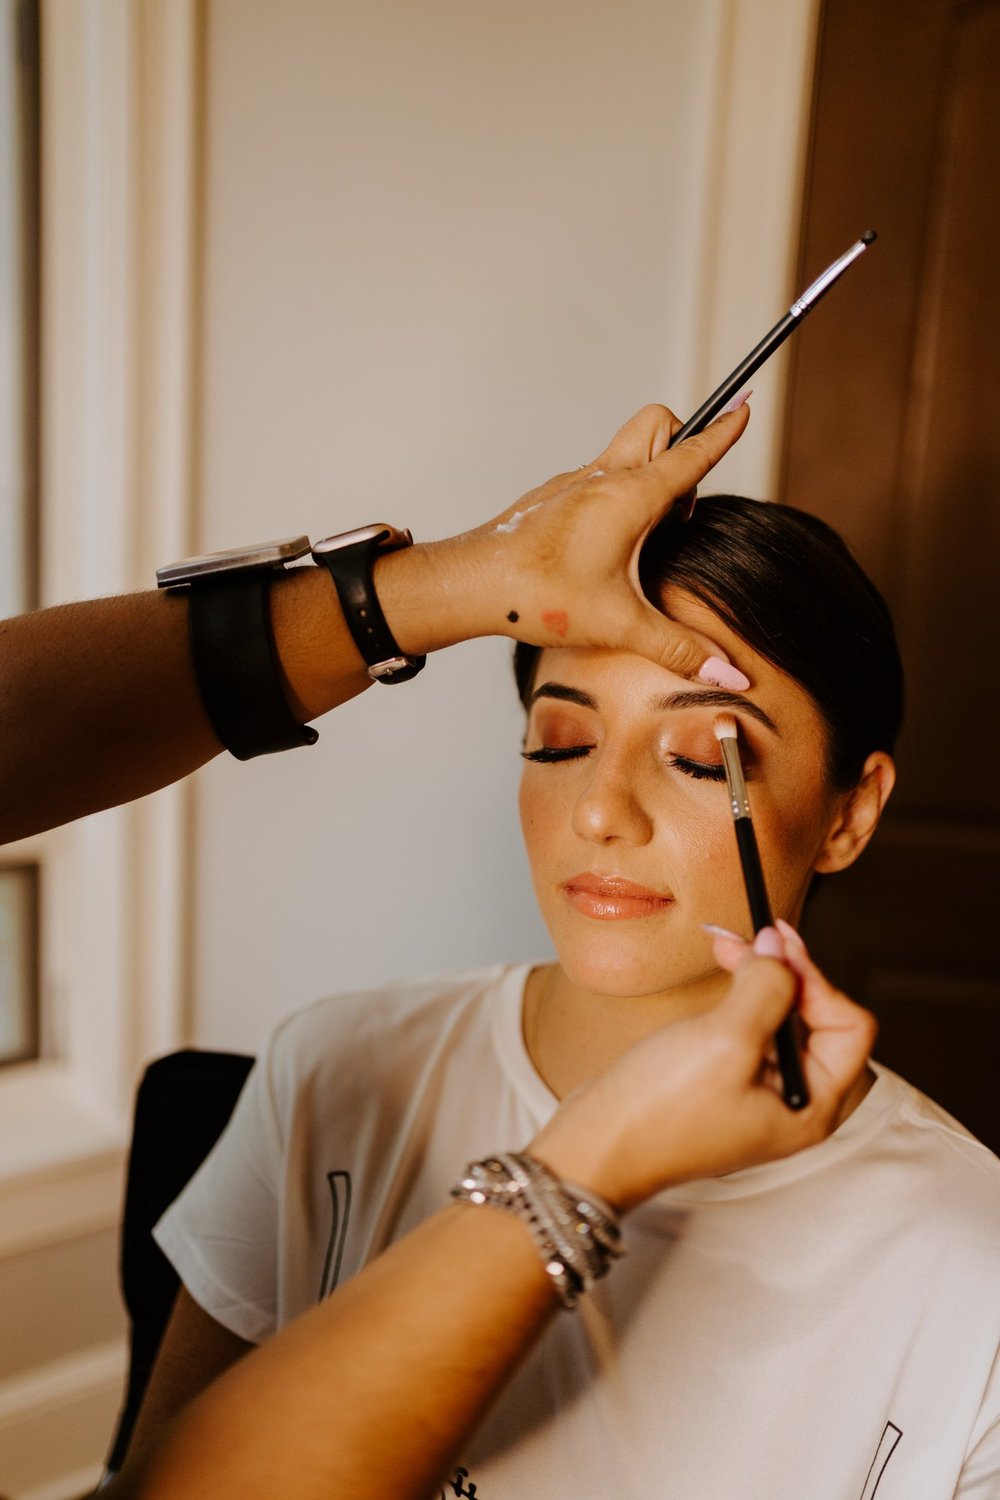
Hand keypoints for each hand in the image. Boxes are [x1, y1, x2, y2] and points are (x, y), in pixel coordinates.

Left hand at [381, 402, 751, 687]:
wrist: (472, 585)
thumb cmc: (541, 598)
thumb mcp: (621, 625)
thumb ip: (679, 648)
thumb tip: (730, 674)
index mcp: (630, 496)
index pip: (691, 454)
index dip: (723, 433)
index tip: (745, 407)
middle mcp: (603, 477)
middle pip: (657, 425)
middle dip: (682, 444)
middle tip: (682, 508)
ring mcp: (574, 483)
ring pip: (627, 451)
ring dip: (649, 477)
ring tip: (644, 539)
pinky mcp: (554, 497)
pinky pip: (598, 477)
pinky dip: (616, 497)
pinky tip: (604, 548)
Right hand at [530, 925, 875, 1211]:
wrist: (597, 1146)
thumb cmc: (661, 1112)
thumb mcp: (725, 1041)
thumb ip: (766, 988)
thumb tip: (780, 949)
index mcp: (812, 1106)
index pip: (848, 1025)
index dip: (816, 979)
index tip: (778, 947)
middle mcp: (793, 1103)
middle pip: (817, 1018)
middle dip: (786, 972)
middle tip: (750, 938)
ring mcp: (757, 1094)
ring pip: (780, 1018)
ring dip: (760, 977)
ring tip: (726, 947)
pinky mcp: (724, 1082)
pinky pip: (749, 1027)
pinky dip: (738, 995)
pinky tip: (717, 980)